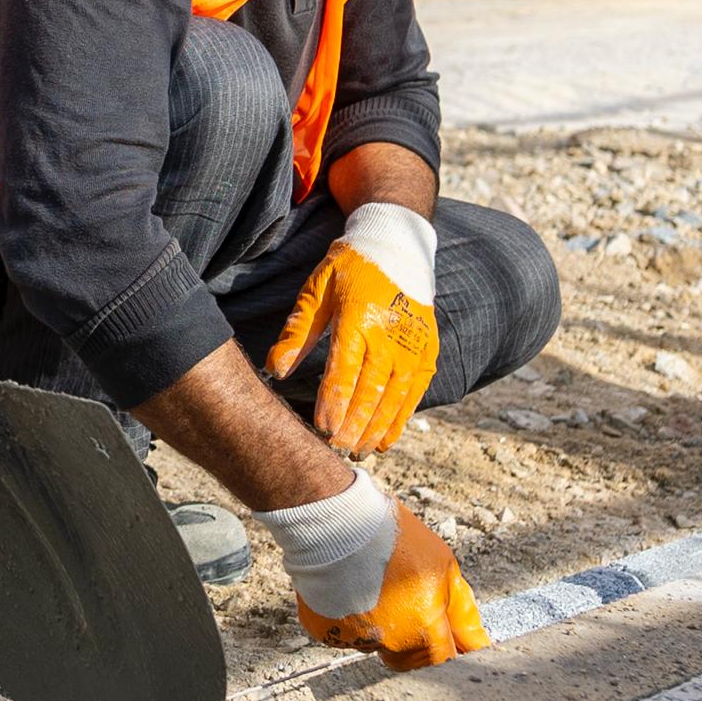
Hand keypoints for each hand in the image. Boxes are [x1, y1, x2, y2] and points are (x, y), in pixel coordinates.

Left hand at [264, 203, 442, 454]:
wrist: (397, 249)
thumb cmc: (348, 271)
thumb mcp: (316, 290)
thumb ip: (297, 331)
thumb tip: (274, 369)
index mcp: (360, 317)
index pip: (345, 368)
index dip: (334, 401)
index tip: (322, 428)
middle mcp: (391, 336)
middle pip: (372, 389)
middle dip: (354, 423)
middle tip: (335, 449)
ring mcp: (414, 346)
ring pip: (395, 397)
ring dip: (376, 428)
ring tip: (357, 452)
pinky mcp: (428, 353)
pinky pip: (414, 394)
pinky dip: (400, 420)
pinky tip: (384, 441)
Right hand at [300, 508, 487, 669]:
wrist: (335, 523)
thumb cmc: (393, 538)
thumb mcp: (443, 566)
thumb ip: (462, 612)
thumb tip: (477, 643)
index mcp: (422, 631)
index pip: (445, 662)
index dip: (449, 649)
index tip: (447, 637)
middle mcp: (389, 643)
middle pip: (409, 661)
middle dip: (414, 640)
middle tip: (406, 602)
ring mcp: (355, 640)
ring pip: (376, 646)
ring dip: (380, 629)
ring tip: (373, 588)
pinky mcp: (325, 632)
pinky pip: (345, 636)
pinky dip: (350, 620)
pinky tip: (349, 591)